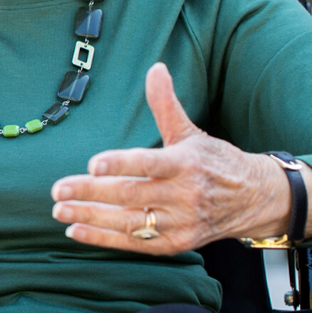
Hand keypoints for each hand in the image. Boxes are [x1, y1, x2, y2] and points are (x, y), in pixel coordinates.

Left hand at [50, 63, 294, 254]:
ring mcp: (181, 222)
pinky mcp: (177, 244)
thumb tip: (155, 68)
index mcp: (186, 163)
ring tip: (60, 211)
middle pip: (130, 195)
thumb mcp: (191, 132)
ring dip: (91, 218)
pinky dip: (104, 239)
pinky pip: (135, 242)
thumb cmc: (214, 161)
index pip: (148, 163)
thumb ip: (166, 104)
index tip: (92, 164)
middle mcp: (184, 194)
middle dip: (91, 193)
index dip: (120, 164)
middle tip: (57, 190)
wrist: (254, 199)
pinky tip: (76, 230)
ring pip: (129, 222)